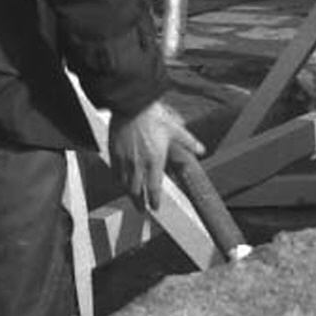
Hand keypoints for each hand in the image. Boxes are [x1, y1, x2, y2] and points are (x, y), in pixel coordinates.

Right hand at [109, 97, 205, 211]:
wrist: (131, 106)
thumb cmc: (153, 116)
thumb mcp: (175, 129)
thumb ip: (188, 142)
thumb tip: (201, 150)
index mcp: (155, 160)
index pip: (154, 188)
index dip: (154, 200)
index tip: (155, 207)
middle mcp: (138, 164)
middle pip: (137, 191)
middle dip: (140, 203)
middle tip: (142, 210)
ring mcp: (124, 160)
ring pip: (124, 184)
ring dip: (129, 194)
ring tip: (132, 199)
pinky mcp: (114, 153)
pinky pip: (114, 172)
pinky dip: (118, 180)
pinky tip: (120, 182)